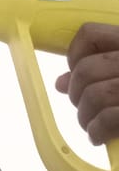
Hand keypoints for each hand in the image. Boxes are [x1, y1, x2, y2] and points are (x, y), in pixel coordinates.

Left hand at [55, 23, 118, 144]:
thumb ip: (102, 69)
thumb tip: (61, 83)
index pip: (90, 33)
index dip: (74, 55)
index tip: (77, 72)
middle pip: (86, 69)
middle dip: (76, 93)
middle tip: (83, 108)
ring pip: (95, 94)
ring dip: (85, 115)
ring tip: (90, 125)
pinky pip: (110, 117)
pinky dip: (97, 129)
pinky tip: (98, 136)